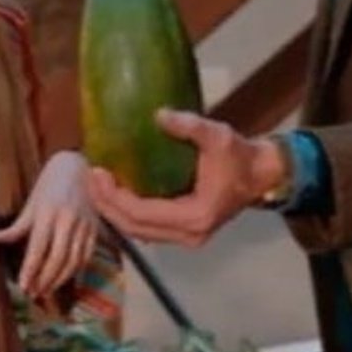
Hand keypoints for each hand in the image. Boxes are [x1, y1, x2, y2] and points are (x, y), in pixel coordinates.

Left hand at [0, 150, 98, 298]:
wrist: (76, 167)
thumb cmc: (49, 185)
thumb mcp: (32, 202)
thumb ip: (18, 225)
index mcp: (48, 213)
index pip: (38, 248)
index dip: (31, 269)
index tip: (24, 286)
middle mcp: (67, 219)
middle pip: (57, 258)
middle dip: (45, 279)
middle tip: (34, 293)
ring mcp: (83, 224)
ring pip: (73, 259)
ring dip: (60, 279)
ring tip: (47, 290)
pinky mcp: (95, 227)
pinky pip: (87, 254)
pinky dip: (77, 270)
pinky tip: (67, 280)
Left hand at [87, 108, 285, 246]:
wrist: (262, 175)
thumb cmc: (240, 157)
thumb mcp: (218, 136)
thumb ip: (189, 126)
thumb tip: (158, 114)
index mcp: (194, 217)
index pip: (142, 214)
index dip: (115, 197)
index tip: (98, 173)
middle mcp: (188, 235)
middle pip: (134, 228)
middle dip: (106, 205)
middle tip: (89, 177)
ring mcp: (186, 237)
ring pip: (138, 232)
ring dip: (114, 211)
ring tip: (95, 185)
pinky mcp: (183, 231)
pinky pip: (147, 227)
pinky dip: (127, 213)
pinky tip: (114, 193)